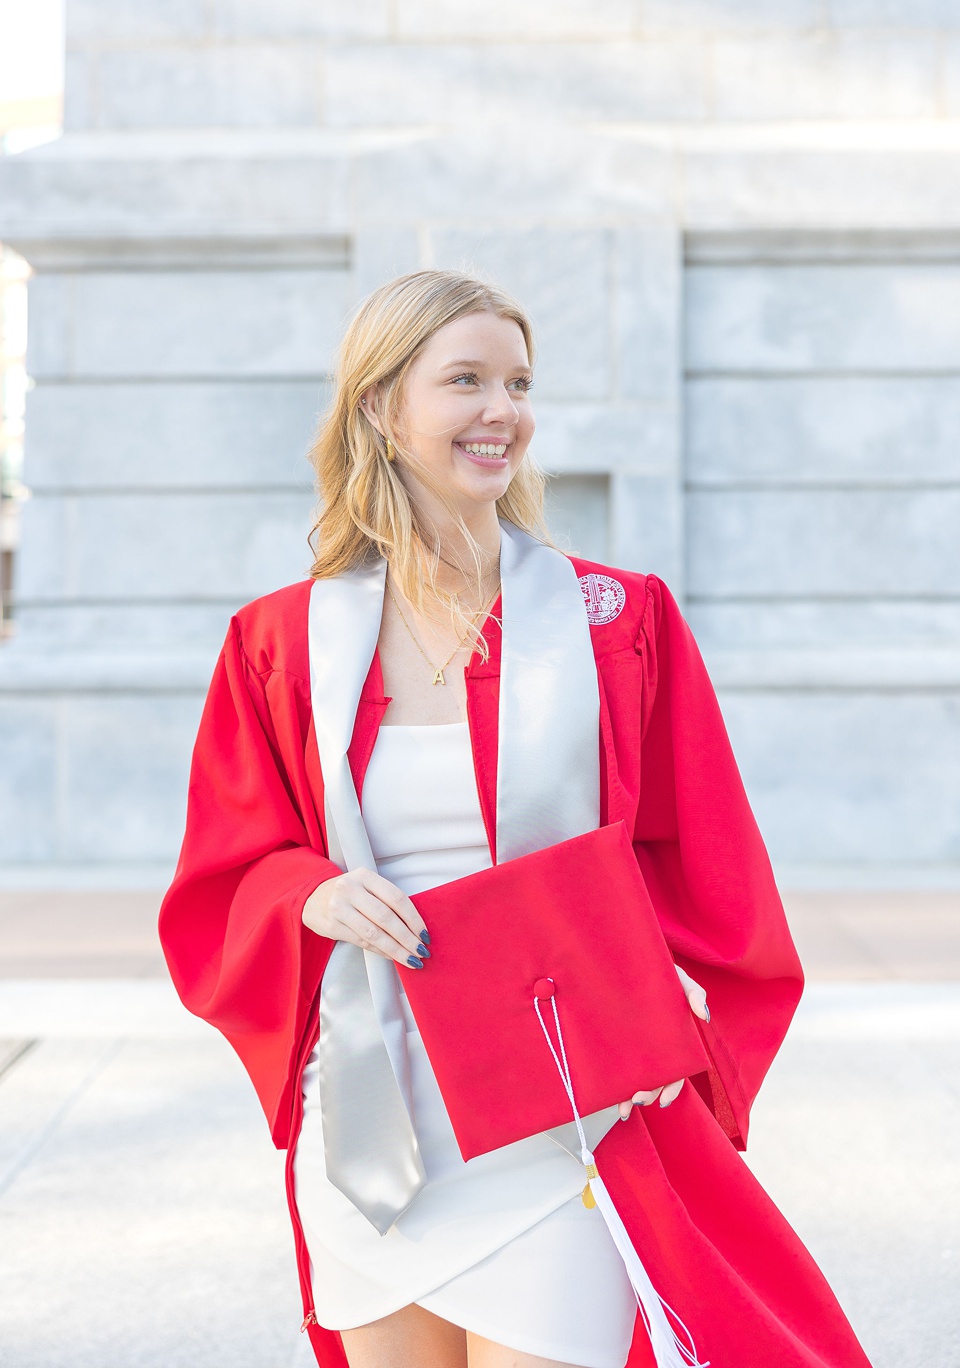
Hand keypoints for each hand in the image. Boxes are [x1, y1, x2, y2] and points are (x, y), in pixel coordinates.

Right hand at [302, 868, 429, 968]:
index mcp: (365, 876)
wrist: (312, 899)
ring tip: (411, 959)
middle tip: (421, 951)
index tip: (425, 934)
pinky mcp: (332, 926)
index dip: (414, 918)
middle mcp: (350, 889)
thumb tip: (415, 926)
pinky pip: (362, 942)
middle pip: (386, 918)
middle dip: (407, 938)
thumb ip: (386, 899)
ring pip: (374, 934)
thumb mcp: (366, 886)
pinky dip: (381, 951)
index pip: (396, 898)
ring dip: (396, 949)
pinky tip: (392, 956)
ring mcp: (339, 908)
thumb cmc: (348, 894)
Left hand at [617, 965, 708, 1120]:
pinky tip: (608, 1096)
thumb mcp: (680, 979)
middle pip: (655, 1081)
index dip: (671, 1089)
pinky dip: (613, 1085)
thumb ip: (695, 993)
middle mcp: (655, 1050)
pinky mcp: (616, 1042)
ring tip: (624, 1107)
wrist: (629, 959)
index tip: (663, 1101)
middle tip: (637, 1100)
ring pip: (636, 1079)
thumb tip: (704, 1015)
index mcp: (674, 1042)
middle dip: (648, 1096)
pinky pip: (615, 1066)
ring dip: (630, 1098)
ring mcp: (635, 1047)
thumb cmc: (660, 972)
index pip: (676, 1073)